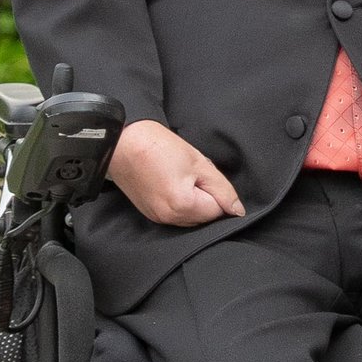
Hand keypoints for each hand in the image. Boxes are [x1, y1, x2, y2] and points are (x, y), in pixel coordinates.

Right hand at [109, 120, 244, 227]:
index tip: (202, 174)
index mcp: (183, 206)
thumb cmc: (160, 147)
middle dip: (205, 198)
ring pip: (190, 217)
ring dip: (193, 201)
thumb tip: (237, 210)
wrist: (125, 142)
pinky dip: (179, 203)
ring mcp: (157, 218)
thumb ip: (222, 189)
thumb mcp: (199, 164)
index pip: (218, 210)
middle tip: (190, 174)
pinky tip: (170, 183)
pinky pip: (175, 215)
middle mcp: (169, 218)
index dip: (216, 191)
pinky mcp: (150, 214)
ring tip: (178, 177)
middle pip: (204, 217)